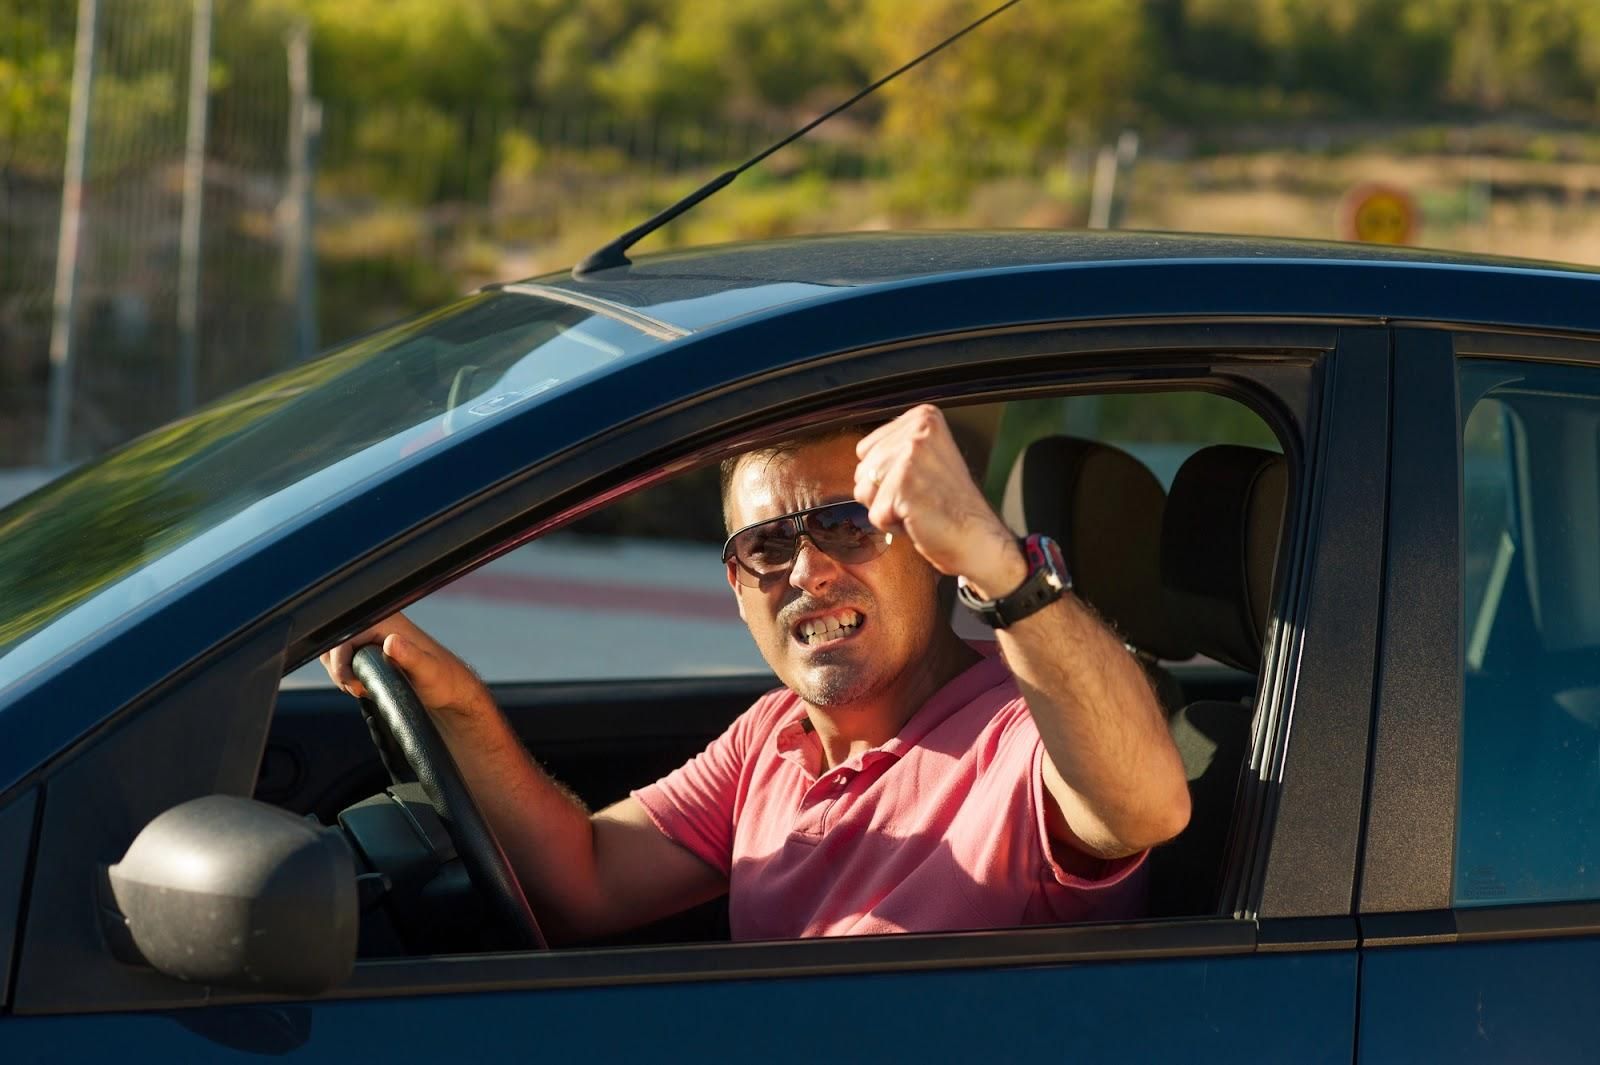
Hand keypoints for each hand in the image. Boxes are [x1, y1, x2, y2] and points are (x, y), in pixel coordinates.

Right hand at [319, 612, 490, 720]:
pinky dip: (347, 677)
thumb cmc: (443, 680)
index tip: (355, 683)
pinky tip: (365, 685)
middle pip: (332, 645)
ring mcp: (370, 637)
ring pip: (334, 654)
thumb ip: (411, 656)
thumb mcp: (428, 670)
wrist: (448, 691)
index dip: (341, 663)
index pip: (341, 638)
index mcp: (386, 621)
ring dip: (342, 675)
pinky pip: (342, 661)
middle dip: (339, 671)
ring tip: (365, 688)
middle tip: (361, 688)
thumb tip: (391, 641)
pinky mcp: (368, 651)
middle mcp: (375, 624)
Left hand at [854, 405, 1025, 596]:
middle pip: (862, 469)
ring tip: (919, 506)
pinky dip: (892, 525)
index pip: (866, 449)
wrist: (978, 539)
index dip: (886, 476)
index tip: (919, 481)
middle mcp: (918, 430)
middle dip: (883, 492)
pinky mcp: (904, 484)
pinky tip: (919, 519)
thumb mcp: (926, 458)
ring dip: (886, 509)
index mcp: (924, 417)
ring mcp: (911, 455)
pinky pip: (875, 514)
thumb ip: (895, 448)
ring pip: (864, 491)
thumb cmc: (951, 506)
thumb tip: (862, 454)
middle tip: (921, 497)